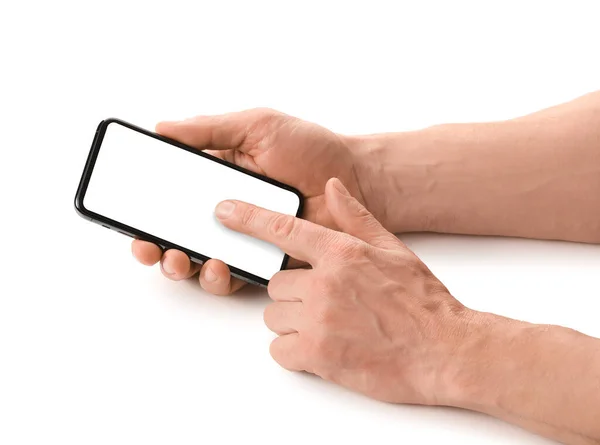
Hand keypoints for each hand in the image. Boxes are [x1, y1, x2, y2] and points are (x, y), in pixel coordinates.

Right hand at [132, 108, 369, 294]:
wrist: (353, 177)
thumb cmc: (309, 147)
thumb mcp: (256, 126)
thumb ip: (210, 129)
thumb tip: (161, 129)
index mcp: (217, 180)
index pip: (170, 199)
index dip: (146, 211)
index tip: (130, 218)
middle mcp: (225, 213)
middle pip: (176, 236)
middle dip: (154, 247)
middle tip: (149, 246)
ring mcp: (244, 239)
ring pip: (198, 262)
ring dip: (181, 266)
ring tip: (183, 257)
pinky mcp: (265, 260)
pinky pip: (234, 276)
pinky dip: (217, 277)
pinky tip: (217, 265)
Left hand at [214, 177, 472, 404]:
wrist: (446, 351)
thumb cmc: (424, 303)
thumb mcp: (394, 249)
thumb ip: (356, 217)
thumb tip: (333, 185)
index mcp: (343, 252)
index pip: (284, 229)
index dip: (250, 218)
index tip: (225, 211)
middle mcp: (326, 281)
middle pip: (275, 284)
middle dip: (293, 296)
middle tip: (324, 306)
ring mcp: (319, 318)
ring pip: (274, 317)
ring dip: (293, 324)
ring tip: (329, 328)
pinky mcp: (318, 354)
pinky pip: (279, 350)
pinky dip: (295, 353)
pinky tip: (324, 350)